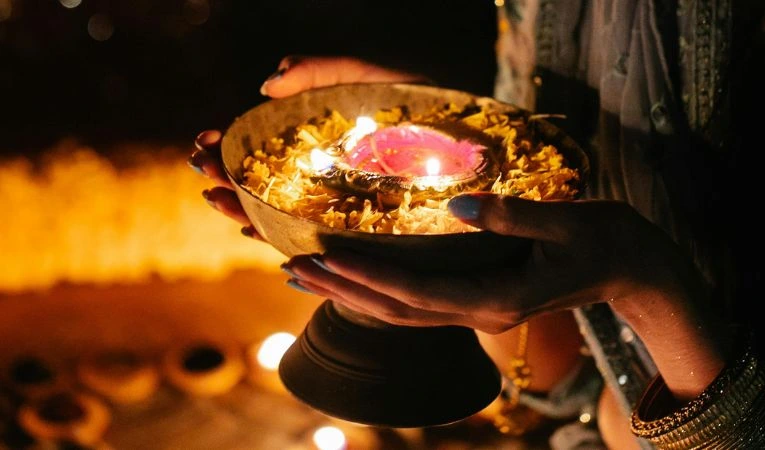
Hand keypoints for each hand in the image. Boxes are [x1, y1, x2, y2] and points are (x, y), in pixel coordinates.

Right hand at [188, 56, 429, 238]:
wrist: (477, 146)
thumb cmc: (425, 106)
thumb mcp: (370, 79)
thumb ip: (322, 71)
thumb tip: (266, 83)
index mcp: (320, 147)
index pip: (262, 152)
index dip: (230, 149)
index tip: (205, 139)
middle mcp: (324, 182)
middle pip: (262, 187)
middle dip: (226, 180)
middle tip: (203, 168)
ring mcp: (341, 211)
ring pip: (279, 219)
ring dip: (243, 211)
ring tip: (217, 198)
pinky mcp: (364, 237)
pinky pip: (319, 246)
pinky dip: (286, 244)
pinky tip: (263, 238)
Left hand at [282, 193, 690, 333]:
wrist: (634, 272)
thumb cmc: (607, 243)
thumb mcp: (566, 225)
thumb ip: (512, 217)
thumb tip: (458, 205)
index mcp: (496, 298)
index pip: (416, 292)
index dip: (367, 275)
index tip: (324, 257)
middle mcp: (480, 313)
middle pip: (396, 311)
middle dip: (342, 291)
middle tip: (292, 271)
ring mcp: (478, 312)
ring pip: (401, 315)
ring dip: (352, 297)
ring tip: (307, 280)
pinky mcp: (479, 301)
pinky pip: (419, 307)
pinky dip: (380, 296)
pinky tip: (356, 283)